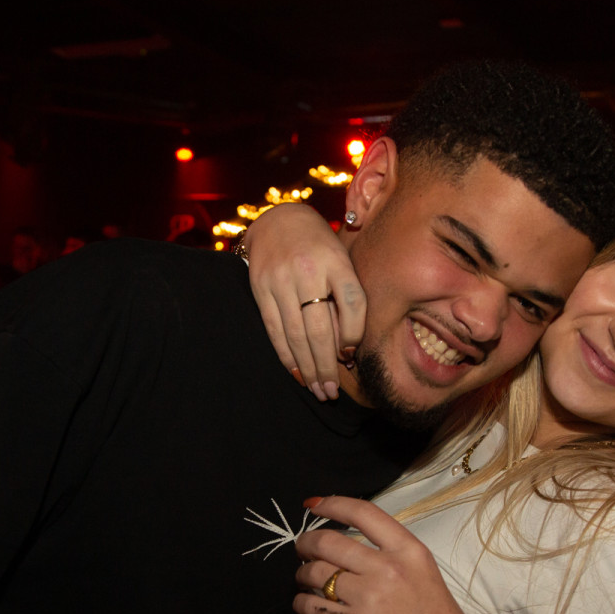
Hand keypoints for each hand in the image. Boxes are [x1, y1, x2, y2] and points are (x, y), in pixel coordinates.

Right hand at [244, 204, 366, 400]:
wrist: (279, 221)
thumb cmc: (320, 248)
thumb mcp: (341, 262)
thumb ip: (346, 300)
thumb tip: (346, 351)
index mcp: (336, 261)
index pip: (352, 303)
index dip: (354, 334)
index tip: (350, 356)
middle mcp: (308, 270)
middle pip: (320, 328)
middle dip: (327, 366)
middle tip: (332, 392)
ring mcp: (281, 280)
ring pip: (296, 334)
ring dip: (307, 368)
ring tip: (317, 390)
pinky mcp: (260, 288)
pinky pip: (274, 330)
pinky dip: (287, 355)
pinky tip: (296, 373)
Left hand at [293, 496, 495, 613]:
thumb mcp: (424, 572)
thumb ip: (391, 554)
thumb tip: (347, 545)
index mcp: (408, 551)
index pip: (362, 512)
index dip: (332, 504)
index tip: (313, 506)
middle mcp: (387, 569)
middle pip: (328, 542)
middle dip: (306, 543)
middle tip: (302, 548)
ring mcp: (368, 599)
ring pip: (314, 574)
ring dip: (302, 574)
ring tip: (304, 578)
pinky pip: (311, 607)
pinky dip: (301, 603)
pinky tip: (304, 603)